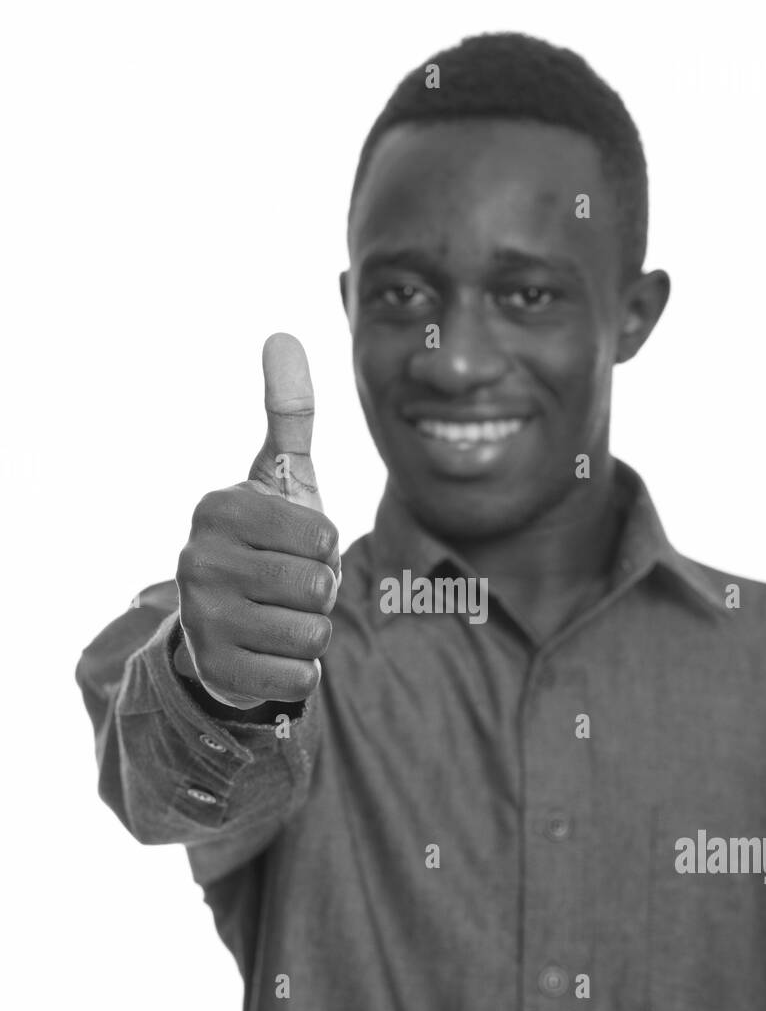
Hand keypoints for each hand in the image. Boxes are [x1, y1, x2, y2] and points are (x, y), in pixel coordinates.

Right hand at [175, 333, 339, 708]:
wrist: (225, 624)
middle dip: (320, 592)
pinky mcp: (216, 671)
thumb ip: (288, 415)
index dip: (324, 547)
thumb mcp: (279, 480)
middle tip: (287, 587)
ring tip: (278, 618)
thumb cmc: (266, 543)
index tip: (292, 546)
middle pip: (318, 587)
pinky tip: (268, 653)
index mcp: (218, 509)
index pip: (322, 534)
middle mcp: (197, 561)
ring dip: (311, 631)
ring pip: (313, 634)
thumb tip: (282, 335)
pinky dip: (298, 670)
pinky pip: (300, 676)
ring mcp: (201, 619)